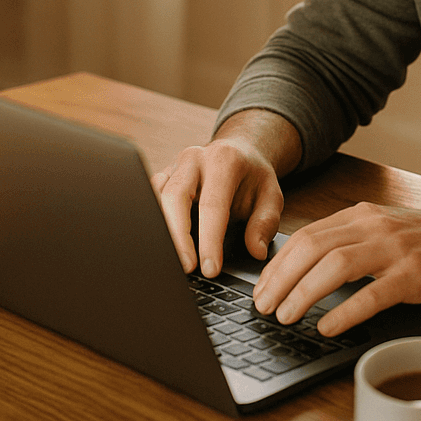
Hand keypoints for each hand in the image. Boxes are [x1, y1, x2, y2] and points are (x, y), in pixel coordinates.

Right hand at [150, 109, 301, 278]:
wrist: (238, 152)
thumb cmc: (252, 176)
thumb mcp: (271, 196)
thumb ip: (265, 223)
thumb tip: (257, 251)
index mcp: (223, 161)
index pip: (212, 205)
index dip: (210, 240)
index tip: (211, 268)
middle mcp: (194, 159)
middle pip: (175, 197)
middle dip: (178, 237)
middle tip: (186, 268)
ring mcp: (173, 166)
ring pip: (156, 197)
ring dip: (161, 231)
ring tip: (171, 261)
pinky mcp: (162, 176)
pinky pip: (149, 198)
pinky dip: (153, 223)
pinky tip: (160, 245)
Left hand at [252, 203, 420, 336]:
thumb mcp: (388, 231)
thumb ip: (353, 241)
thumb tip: (307, 266)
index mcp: (364, 215)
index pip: (306, 235)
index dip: (278, 263)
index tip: (261, 288)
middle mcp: (375, 227)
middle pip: (312, 248)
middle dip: (280, 279)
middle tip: (263, 307)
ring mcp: (396, 249)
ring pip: (334, 266)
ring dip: (303, 293)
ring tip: (286, 316)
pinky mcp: (416, 275)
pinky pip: (372, 293)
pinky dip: (345, 311)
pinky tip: (328, 326)